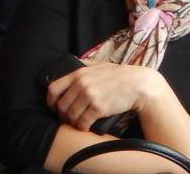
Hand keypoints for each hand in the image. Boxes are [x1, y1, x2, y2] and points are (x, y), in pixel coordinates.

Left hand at [46, 62, 160, 131]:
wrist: (138, 84)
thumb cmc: (118, 75)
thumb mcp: (99, 64)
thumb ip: (84, 65)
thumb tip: (72, 63)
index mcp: (79, 73)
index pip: (53, 88)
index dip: (51, 101)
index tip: (54, 107)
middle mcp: (81, 84)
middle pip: (61, 105)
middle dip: (62, 115)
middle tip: (68, 118)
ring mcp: (90, 96)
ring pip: (71, 116)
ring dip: (72, 122)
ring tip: (78, 123)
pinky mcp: (99, 108)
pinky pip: (83, 122)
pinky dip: (82, 127)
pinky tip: (86, 126)